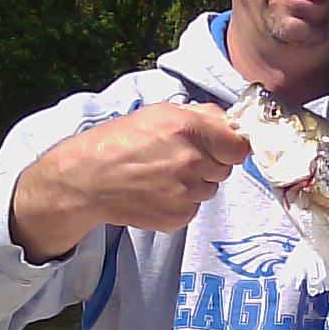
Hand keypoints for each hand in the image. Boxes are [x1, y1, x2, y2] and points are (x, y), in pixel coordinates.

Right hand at [11, 103, 250, 260]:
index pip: (239, 145)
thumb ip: (200, 115)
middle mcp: (192, 161)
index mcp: (188, 129)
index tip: (221, 146)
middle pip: (226, 167)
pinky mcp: (179, 216)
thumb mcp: (159, 113)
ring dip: (196, 182)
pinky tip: (158, 192)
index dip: (230, 145)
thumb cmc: (120, 141)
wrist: (88, 179)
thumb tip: (231, 122)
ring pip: (211, 188)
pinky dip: (182, 201)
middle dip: (211, 162)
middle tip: (180, 158)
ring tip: (164, 175)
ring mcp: (187, 193)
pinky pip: (194, 207)